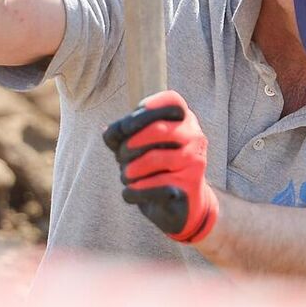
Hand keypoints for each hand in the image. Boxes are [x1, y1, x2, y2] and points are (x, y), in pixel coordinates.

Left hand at [103, 91, 217, 243]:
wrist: (183, 205)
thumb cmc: (155, 169)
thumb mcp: (137, 147)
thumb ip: (121, 134)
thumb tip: (110, 133)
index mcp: (185, 120)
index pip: (172, 101)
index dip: (147, 109)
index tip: (127, 127)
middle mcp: (195, 136)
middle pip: (157, 130)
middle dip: (129, 145)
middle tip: (120, 158)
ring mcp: (195, 160)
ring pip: (154, 158)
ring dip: (130, 171)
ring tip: (126, 177)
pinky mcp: (191, 184)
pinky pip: (154, 185)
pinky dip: (134, 191)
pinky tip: (130, 193)